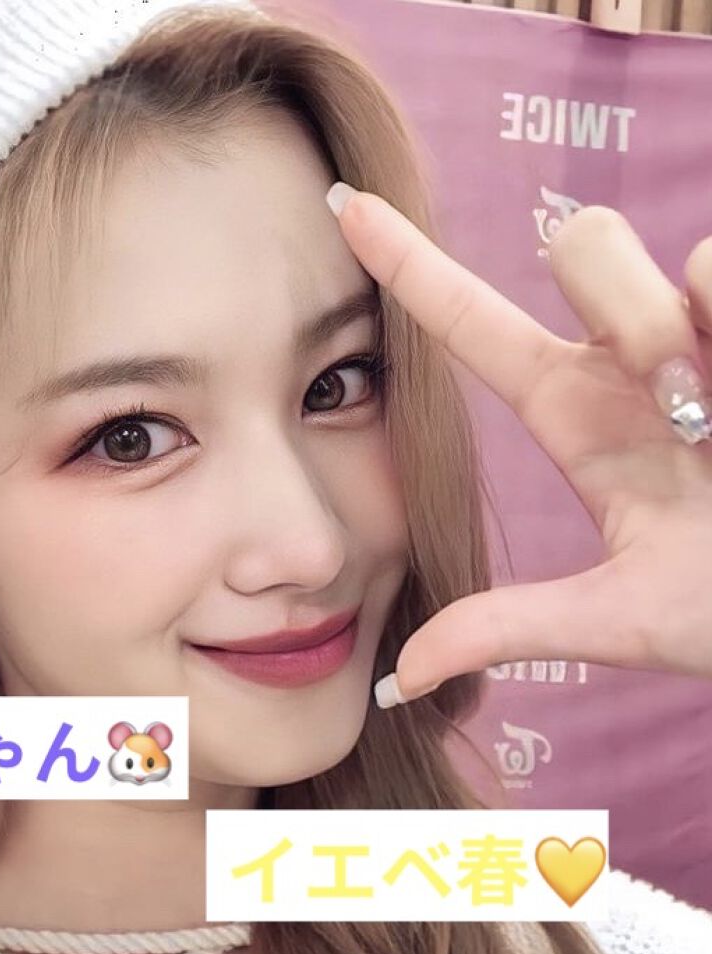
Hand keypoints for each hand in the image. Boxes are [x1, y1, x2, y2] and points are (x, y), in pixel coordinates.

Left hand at [324, 183, 711, 707]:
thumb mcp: (618, 618)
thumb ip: (508, 627)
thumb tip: (398, 679)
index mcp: (575, 411)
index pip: (470, 321)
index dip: (407, 262)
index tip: (344, 205)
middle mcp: (633, 354)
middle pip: (582, 241)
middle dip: (623, 308)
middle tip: (684, 411)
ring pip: (678, 250)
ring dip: (693, 334)